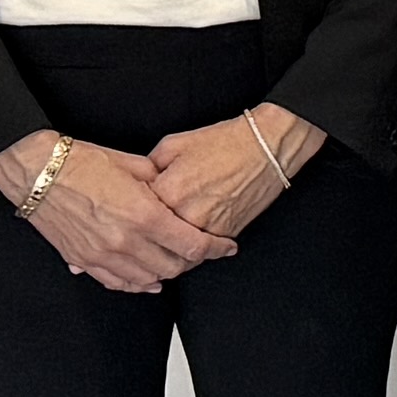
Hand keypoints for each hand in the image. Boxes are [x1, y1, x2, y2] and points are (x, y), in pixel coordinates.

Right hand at [0, 130, 234, 295]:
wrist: (37, 172)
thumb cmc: (82, 162)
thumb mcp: (134, 165)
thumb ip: (162, 184)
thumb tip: (178, 194)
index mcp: (143, 215)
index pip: (192, 245)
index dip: (215, 249)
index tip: (226, 247)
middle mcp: (125, 241)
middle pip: (173, 266)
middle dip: (192, 261)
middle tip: (200, 251)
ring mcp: (103, 255)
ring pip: (147, 279)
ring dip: (166, 273)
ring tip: (176, 262)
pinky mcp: (84, 260)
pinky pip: (117, 283)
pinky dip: (137, 284)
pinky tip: (147, 279)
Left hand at [141, 105, 320, 247]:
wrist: (266, 148)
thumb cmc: (224, 142)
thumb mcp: (174, 144)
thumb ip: (149, 168)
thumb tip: (138, 185)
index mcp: (169, 190)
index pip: (137, 215)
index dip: (132, 214)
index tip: (130, 213)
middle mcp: (187, 214)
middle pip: (155, 240)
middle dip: (146, 240)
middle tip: (139, 236)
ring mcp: (209, 227)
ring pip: (178, 254)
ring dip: (168, 253)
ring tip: (160, 246)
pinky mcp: (227, 234)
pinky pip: (202, 253)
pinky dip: (192, 252)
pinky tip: (185, 244)